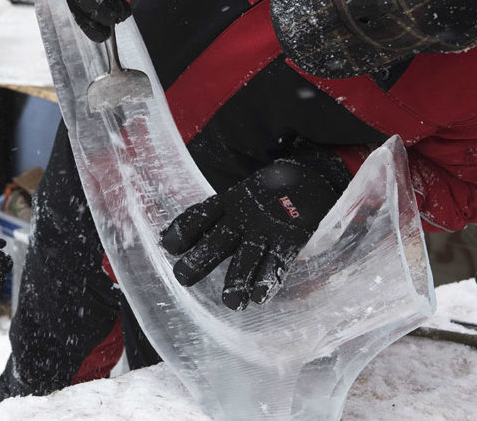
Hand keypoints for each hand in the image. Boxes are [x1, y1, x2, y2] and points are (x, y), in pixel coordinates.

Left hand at [160, 160, 342, 308]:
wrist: (311, 175)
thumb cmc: (265, 194)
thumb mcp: (237, 198)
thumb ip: (209, 219)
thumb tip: (165, 238)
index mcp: (230, 202)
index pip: (202, 215)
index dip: (184, 230)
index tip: (167, 246)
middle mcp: (245, 215)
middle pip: (219, 238)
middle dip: (201, 258)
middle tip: (182, 277)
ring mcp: (269, 227)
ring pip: (249, 255)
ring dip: (238, 279)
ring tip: (230, 302)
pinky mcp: (292, 238)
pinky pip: (279, 261)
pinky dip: (269, 279)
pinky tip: (259, 297)